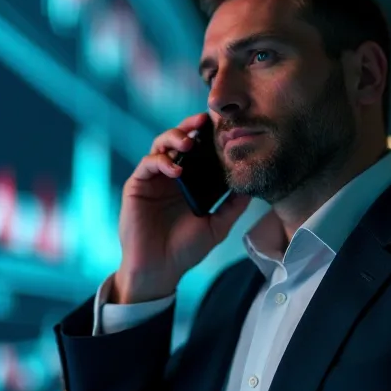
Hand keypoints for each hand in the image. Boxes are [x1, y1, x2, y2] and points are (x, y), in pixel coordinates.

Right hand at [114, 113, 251, 303]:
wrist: (160, 269)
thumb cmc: (186, 250)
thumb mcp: (218, 225)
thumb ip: (233, 206)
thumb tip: (253, 186)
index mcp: (191, 181)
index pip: (200, 151)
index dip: (209, 136)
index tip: (224, 126)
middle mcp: (171, 176)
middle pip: (179, 140)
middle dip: (190, 127)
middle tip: (204, 120)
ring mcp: (154, 179)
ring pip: (161, 145)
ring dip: (175, 138)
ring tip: (189, 143)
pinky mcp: (137, 185)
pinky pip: (148, 163)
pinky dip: (162, 162)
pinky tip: (176, 170)